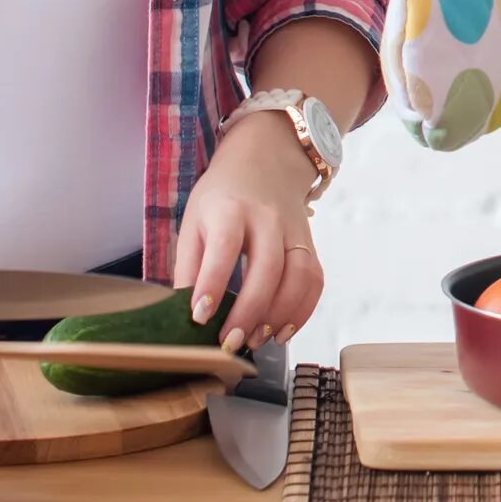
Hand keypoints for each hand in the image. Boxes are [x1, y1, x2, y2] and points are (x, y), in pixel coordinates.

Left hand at [170, 112, 323, 353]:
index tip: (200, 318)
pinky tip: (282, 330)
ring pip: (298, 276)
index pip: (224, 248)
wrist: (265, 159)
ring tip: (256, 340)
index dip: (212, 285)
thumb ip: (189, 265)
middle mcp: (266, 218)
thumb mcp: (193, 220)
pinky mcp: (310, 242)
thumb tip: (185, 313)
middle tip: (230, 342)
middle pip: (267, 267)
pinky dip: (303, 310)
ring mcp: (294, 230)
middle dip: (249, 312)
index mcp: (229, 209)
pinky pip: (315, 280)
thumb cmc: (223, 196)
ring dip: (280, 315)